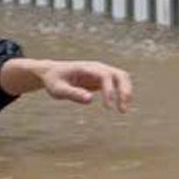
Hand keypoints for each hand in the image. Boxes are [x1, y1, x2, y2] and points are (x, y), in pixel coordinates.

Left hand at [0, 57, 132, 111]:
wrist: (52, 73)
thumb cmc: (53, 81)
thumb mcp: (57, 89)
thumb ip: (72, 93)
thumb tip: (90, 99)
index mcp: (86, 68)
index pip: (104, 76)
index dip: (109, 90)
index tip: (108, 107)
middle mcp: (97, 68)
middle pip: (119, 74)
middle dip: (125, 91)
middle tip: (122, 110)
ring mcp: (101, 73)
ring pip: (122, 78)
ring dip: (126, 93)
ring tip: (123, 110)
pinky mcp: (102, 80)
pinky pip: (118, 85)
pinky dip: (123, 94)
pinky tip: (120, 107)